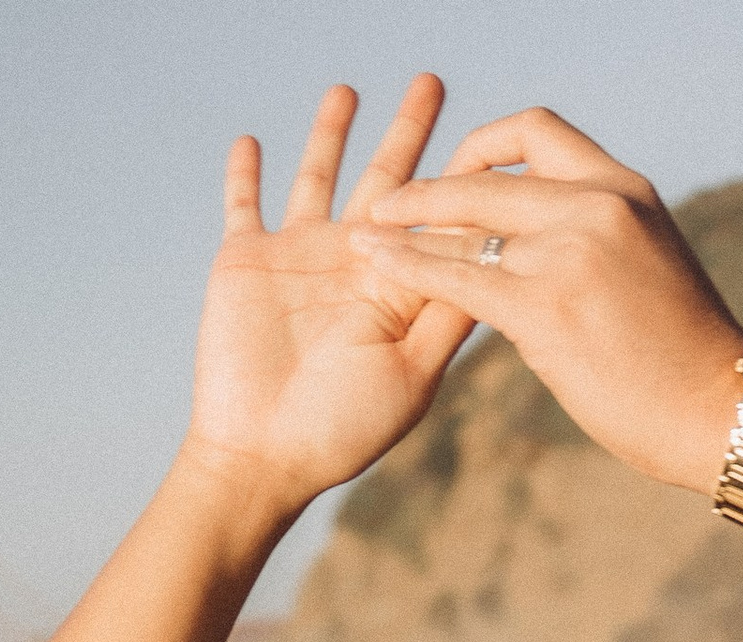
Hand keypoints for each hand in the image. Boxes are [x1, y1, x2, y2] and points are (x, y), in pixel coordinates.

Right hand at [185, 76, 477, 517]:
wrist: (263, 456)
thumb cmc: (341, 430)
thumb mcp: (412, 374)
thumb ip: (449, 312)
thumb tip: (499, 258)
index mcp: (396, 288)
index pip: (434, 220)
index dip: (459, 179)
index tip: (489, 140)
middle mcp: (352, 263)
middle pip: (386, 181)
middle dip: (410, 133)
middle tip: (434, 84)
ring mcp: (298, 257)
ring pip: (319, 175)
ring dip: (332, 133)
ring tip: (348, 89)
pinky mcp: (246, 258)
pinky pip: (243, 203)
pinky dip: (244, 174)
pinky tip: (249, 140)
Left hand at [354, 108, 742, 496]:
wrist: (719, 412)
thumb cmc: (687, 360)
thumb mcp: (651, 268)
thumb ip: (601, 239)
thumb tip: (551, 246)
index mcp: (625, 189)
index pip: (538, 132)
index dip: (483, 147)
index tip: (457, 173)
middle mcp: (597, 205)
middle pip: (489, 175)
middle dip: (426, 190)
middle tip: (385, 204)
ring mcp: (570, 253)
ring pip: (465, 227)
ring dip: (405, 228)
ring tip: (363, 238)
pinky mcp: (546, 308)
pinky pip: (458, 278)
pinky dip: (410, 268)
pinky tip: (378, 267)